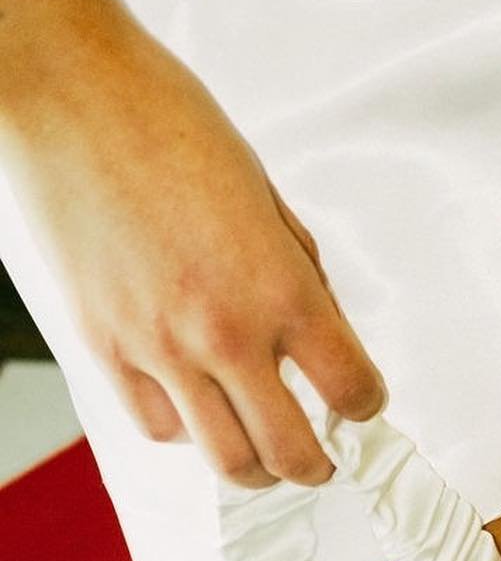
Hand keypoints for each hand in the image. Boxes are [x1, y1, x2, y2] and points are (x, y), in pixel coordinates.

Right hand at [0, 11, 386, 486]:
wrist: (73, 93)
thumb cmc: (168, 125)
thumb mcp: (269, 200)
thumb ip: (301, 275)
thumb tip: (325, 330)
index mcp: (281, 290)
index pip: (352, 389)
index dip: (367, 404)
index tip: (362, 403)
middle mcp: (226, 332)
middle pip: (292, 453)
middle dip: (317, 465)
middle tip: (321, 458)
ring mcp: (162, 348)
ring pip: (227, 460)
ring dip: (255, 467)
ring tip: (262, 452)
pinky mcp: (108, 348)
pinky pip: (158, 427)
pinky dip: (184, 430)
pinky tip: (194, 407)